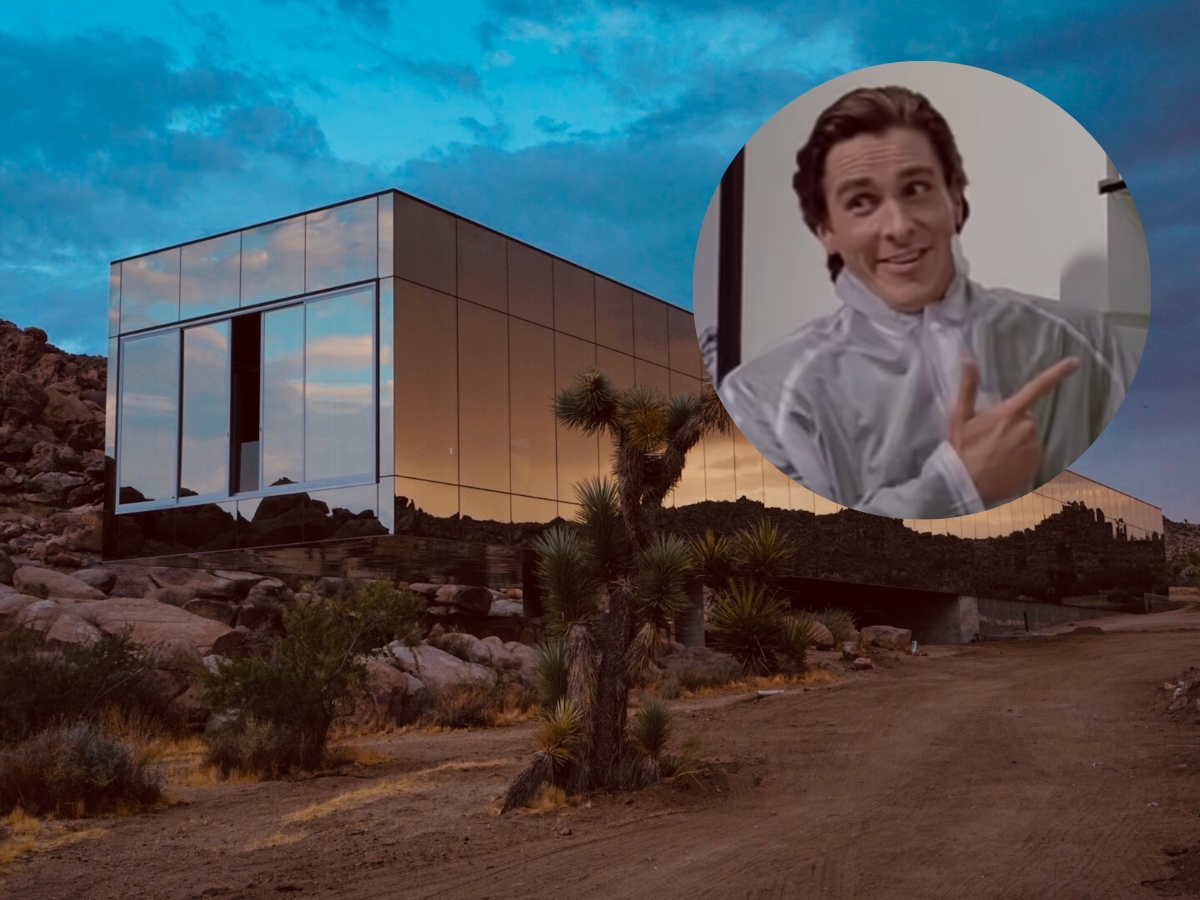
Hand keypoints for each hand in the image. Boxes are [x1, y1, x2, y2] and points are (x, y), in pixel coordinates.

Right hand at [947, 357, 1079, 504]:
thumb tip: (967, 358)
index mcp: (1010, 412)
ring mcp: (1033, 447)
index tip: (1075, 362)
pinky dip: (1019, 457)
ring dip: (1015, 440)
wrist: (964, 485)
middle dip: (1011, 422)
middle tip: (990, 436)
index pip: (1037, 387)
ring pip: (1027, 436)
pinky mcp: (1035, 464)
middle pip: (1025, 417)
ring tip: (994, 453)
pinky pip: (1030, 454)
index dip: (1057, 373)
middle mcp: (1027, 427)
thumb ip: (967, 386)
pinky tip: (1003, 464)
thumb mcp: (959, 416)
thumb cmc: (960, 449)